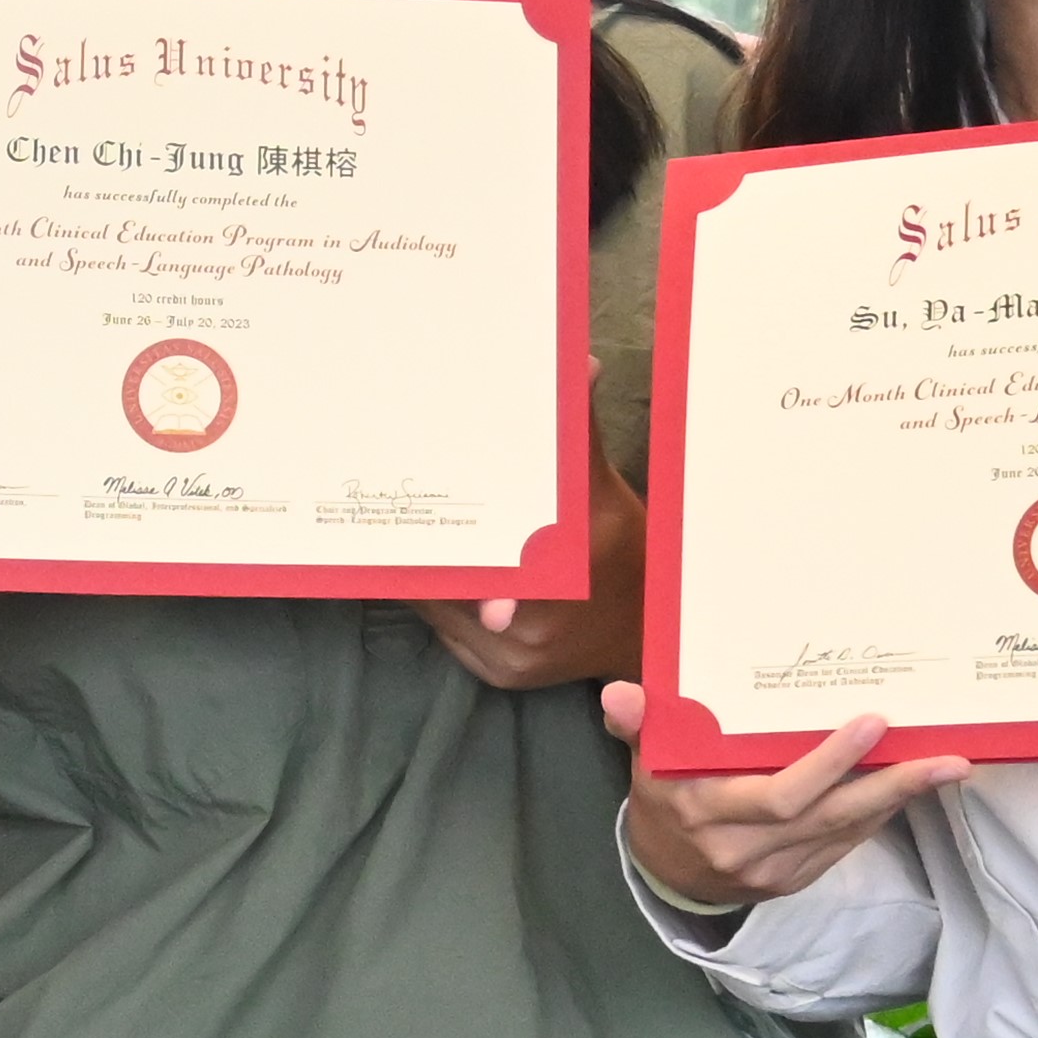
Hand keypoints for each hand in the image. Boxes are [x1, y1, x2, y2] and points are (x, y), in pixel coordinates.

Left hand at [415, 367, 642, 689]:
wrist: (648, 638)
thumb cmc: (627, 556)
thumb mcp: (609, 495)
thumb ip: (581, 437)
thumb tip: (578, 363)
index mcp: (573, 563)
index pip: (490, 541)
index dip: (445, 527)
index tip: (412, 503)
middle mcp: (541, 618)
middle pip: (456, 575)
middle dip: (426, 544)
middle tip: (389, 510)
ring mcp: (517, 655)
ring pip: (442, 604)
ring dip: (420, 571)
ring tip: (391, 534)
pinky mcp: (500, 674)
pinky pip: (446, 630)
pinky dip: (433, 599)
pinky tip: (417, 569)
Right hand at [607, 687, 965, 914]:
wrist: (664, 873)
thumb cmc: (662, 798)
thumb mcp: (644, 759)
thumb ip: (639, 725)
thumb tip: (620, 694)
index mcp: (710, 813)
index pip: (779, 796)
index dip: (827, 764)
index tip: (870, 723)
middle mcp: (746, 849)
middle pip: (829, 817)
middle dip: (890, 785)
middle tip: (945, 757)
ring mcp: (775, 871)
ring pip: (846, 833)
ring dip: (898, 800)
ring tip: (948, 766)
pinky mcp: (797, 880)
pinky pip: (845, 846)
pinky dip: (878, 816)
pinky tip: (909, 788)